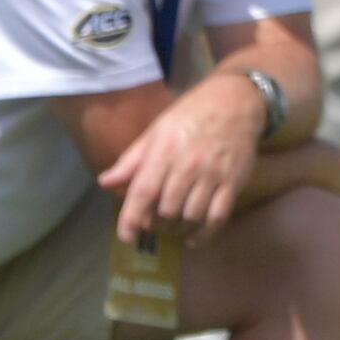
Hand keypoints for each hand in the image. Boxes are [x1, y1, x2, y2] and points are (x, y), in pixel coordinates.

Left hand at [103, 81, 262, 248]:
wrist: (234, 102)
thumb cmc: (190, 116)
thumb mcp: (156, 132)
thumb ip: (132, 161)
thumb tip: (105, 182)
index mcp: (164, 151)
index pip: (144, 191)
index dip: (131, 217)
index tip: (126, 236)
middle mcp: (188, 165)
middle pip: (167, 210)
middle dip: (157, 223)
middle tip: (154, 223)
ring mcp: (213, 174)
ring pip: (191, 216)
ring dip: (178, 228)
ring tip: (172, 227)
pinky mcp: (233, 182)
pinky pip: (217, 216)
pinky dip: (204, 234)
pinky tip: (193, 238)